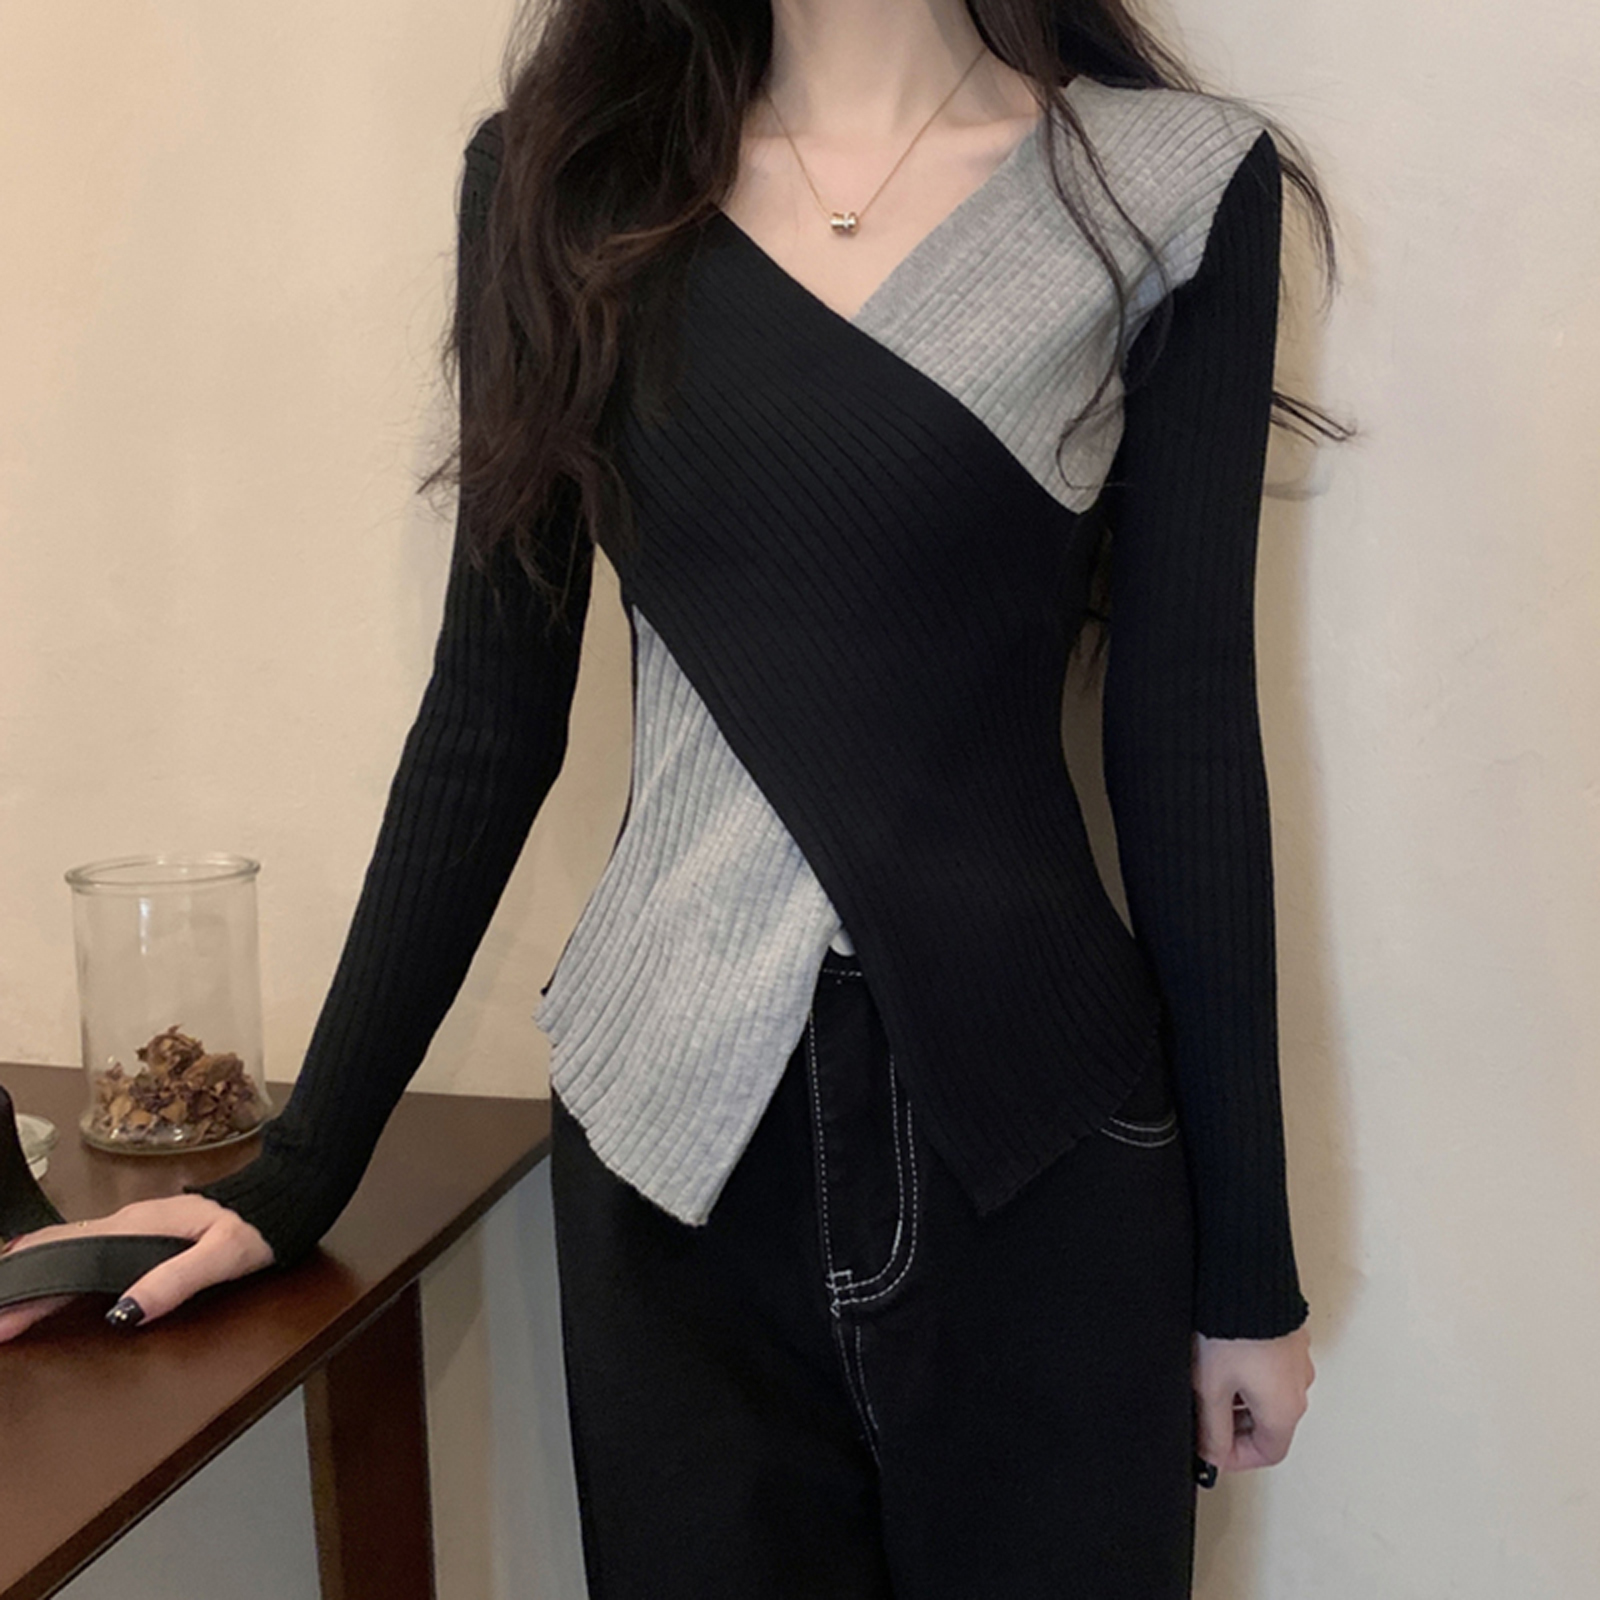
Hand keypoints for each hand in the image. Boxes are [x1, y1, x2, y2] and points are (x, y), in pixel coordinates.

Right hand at [0, 1195, 274, 1342]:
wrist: (283, 1195)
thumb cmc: (257, 1225)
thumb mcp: (222, 1256)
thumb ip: (175, 1281)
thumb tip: (124, 1312)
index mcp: (138, 1226)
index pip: (70, 1258)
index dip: (33, 1290)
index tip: (1, 1319)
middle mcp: (129, 1221)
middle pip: (62, 1252)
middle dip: (23, 1284)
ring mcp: (137, 1224)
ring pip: (73, 1247)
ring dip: (37, 1273)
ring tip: (6, 1301)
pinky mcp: (148, 1230)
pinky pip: (92, 1246)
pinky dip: (62, 1262)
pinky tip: (50, 1273)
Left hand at [1193, 1322, 1313, 1474]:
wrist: (1246, 1277)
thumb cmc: (1232, 1329)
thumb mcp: (1211, 1387)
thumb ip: (1211, 1429)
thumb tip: (1212, 1455)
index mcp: (1285, 1408)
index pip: (1268, 1453)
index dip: (1236, 1457)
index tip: (1211, 1450)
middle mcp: (1299, 1387)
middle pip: (1269, 1425)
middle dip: (1234, 1426)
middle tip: (1204, 1415)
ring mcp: (1296, 1360)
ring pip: (1268, 1395)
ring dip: (1240, 1398)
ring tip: (1208, 1379)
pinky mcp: (1288, 1337)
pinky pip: (1270, 1368)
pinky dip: (1248, 1374)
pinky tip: (1223, 1357)